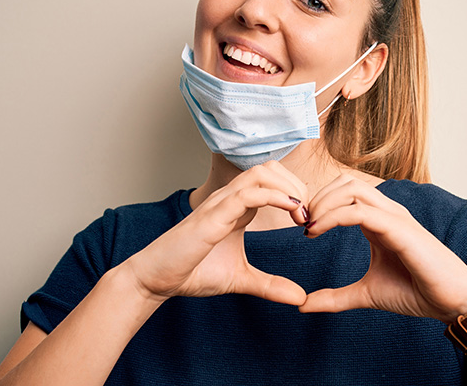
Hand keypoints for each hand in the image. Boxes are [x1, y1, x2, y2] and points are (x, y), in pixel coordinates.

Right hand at [121, 161, 308, 305]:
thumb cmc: (191, 272)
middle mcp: (229, 200)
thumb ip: (270, 285)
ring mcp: (220, 204)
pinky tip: (289, 212)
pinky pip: (248, 193)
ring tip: (301, 213)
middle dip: (298, 185)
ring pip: (261, 173)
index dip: (296, 193)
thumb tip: (300, 298)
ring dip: (289, 187)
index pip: (272, 180)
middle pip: (270, 168)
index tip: (308, 221)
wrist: (157, 280)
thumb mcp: (240, 279)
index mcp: (236, 208)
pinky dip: (275, 197)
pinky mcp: (212, 216)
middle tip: (309, 215)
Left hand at [298, 174, 466, 321]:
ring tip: (309, 226)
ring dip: (323, 203)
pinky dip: (334, 216)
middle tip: (302, 224)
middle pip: (345, 183)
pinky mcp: (401, 230)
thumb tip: (302, 305)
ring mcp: (395, 218)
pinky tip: (318, 230)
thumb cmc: (416, 293)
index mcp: (378, 221)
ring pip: (352, 189)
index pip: (344, 193)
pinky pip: (361, 211)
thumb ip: (335, 297)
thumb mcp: (365, 294)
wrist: (452, 304)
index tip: (302, 228)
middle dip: (317, 198)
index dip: (318, 204)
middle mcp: (387, 213)